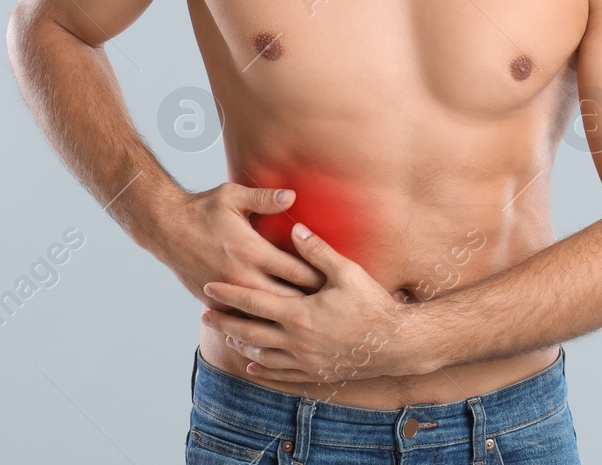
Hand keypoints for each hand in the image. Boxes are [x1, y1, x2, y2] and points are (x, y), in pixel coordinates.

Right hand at [154, 183, 326, 315]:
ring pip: (264, 316)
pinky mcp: (214, 302)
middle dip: (309, 306)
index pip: (295, 270)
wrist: (165, 227)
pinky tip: (277, 334)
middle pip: (285, 299)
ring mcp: (227, 292)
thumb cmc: (203, 209)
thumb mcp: (233, 195)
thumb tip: (292, 196)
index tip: (338, 286)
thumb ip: (265, 199)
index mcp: (251, 250)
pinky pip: (242, 320)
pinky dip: (260, 327)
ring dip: (286, 321)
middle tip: (334, 312)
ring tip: (312, 328)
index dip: (319, 279)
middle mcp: (241, 276)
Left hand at [202, 222, 434, 383]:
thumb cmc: (372, 304)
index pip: (254, 301)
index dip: (229, 294)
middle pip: (249, 331)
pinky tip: (251, 366)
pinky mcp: (316, 373)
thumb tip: (294, 228)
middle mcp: (296, 340)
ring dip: (241, 344)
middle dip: (224, 321)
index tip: (208, 287)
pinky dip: (262, 370)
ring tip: (226, 336)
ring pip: (262, 355)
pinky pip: (281, 374)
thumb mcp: (347, 271)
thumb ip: (317, 251)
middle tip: (204, 315)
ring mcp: (304, 360)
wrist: (396, 344)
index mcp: (299, 313)